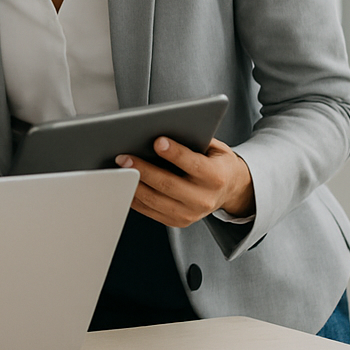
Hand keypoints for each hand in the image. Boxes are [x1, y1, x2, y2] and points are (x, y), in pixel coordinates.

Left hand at [115, 137, 254, 227]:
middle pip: (168, 185)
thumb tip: (162, 128)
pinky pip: (150, 211)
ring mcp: (190, 214)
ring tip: (119, 170)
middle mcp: (204, 199)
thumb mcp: (215, 147)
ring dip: (133, 185)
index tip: (157, 141)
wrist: (230, 190)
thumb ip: (193, 139)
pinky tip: (124, 184)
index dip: (175, 154)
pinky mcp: (178, 222)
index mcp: (216, 177)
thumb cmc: (217, 163)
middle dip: (143, 170)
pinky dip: (134, 197)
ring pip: (155, 201)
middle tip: (124, 157)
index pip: (194, 165)